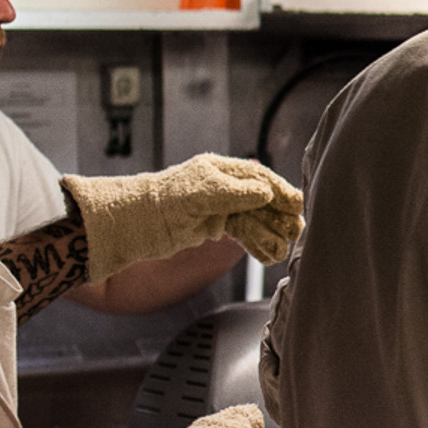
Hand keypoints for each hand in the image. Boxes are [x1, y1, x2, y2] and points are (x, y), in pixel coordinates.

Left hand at [65, 155, 303, 284]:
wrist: (129, 226)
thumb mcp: (199, 195)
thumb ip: (234, 193)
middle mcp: (221, 186)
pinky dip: (256, 244)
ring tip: (282, 251)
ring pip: (253, 220)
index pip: (258, 178)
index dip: (279, 191)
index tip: (297, 205)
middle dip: (279, 217)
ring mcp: (217, 207)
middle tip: (296, 232)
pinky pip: (242, 233)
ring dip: (270, 235)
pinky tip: (267, 256)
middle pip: (260, 200)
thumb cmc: (159, 203)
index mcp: (218, 171)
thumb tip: (265, 192)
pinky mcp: (212, 226)